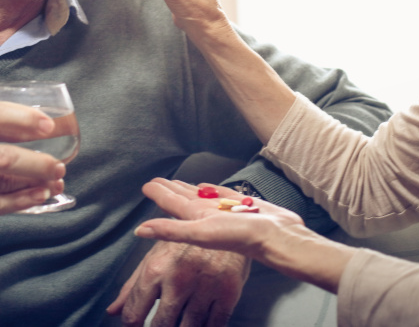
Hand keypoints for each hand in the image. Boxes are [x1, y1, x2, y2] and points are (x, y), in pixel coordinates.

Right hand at [0, 101, 65, 231]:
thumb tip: (32, 128)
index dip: (21, 118)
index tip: (47, 124)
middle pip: (0, 155)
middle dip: (35, 161)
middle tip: (59, 163)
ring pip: (0, 183)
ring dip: (33, 182)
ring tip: (56, 180)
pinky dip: (20, 202)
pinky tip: (38, 196)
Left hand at [106, 240, 249, 326]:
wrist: (225, 224)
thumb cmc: (185, 245)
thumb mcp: (155, 258)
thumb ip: (132, 287)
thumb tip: (112, 311)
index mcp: (155, 270)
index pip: (134, 314)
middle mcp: (178, 280)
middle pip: (161, 325)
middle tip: (161, 324)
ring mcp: (204, 287)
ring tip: (180, 322)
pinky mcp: (228, 293)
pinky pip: (214, 325)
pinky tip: (201, 323)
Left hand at [134, 180, 305, 259]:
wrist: (279, 238)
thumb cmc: (242, 237)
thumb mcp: (202, 232)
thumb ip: (171, 230)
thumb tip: (139, 231)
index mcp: (196, 220)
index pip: (171, 204)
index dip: (158, 194)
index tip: (146, 185)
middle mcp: (208, 216)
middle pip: (183, 199)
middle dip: (170, 190)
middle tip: (157, 180)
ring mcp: (225, 210)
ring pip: (202, 196)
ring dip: (188, 189)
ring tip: (178, 182)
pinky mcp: (242, 204)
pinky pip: (222, 194)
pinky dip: (212, 189)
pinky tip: (207, 186)